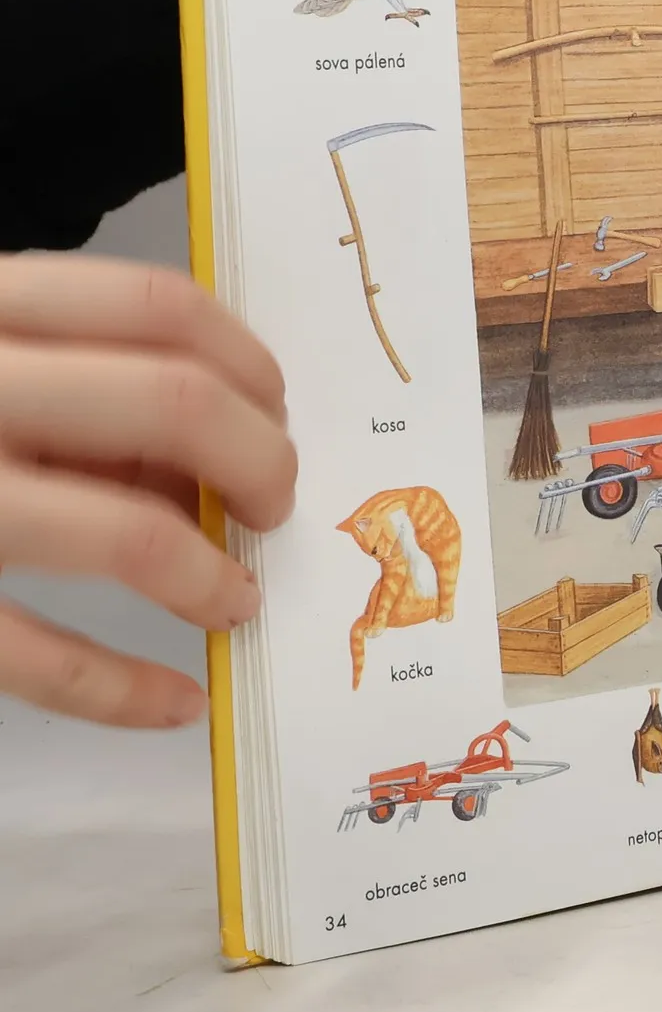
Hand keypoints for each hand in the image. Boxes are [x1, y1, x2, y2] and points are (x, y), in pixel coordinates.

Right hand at [0, 258, 296, 728]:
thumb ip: (72, 382)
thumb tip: (215, 452)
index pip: (158, 308)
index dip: (248, 363)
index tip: (278, 412)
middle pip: (172, 405)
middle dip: (259, 461)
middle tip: (275, 506)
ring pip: (123, 532)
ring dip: (209, 576)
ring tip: (236, 601)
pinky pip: (33, 656)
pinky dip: (122, 690)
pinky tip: (176, 702)